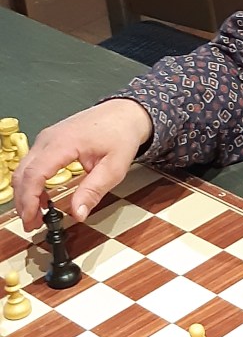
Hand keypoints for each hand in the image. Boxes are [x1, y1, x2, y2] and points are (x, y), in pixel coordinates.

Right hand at [12, 100, 153, 231]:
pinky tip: (42, 197)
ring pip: (24, 169)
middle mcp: (49, 138)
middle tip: (32, 223)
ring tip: (36, 215)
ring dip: (25, 193)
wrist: (125, 112)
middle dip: (23, 201)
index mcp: (64, 142)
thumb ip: (93, 190)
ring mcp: (47, 138)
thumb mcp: (114, 167)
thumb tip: (78, 213)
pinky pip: (32, 163)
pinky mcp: (49, 141)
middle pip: (23, 173)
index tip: (31, 218)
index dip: (29, 199)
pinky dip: (31, 182)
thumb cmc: (121, 133)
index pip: (34, 174)